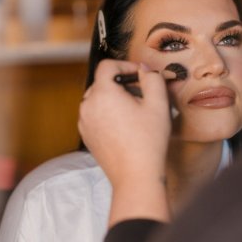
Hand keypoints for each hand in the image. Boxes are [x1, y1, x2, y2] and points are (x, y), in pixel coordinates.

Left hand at [78, 59, 171, 223]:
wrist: (135, 176)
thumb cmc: (147, 141)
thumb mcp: (157, 104)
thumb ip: (152, 78)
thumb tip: (145, 69)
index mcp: (103, 93)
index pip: (107, 65)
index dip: (125, 65)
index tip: (140, 75)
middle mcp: (88, 105)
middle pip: (102, 83)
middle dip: (122, 84)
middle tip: (142, 95)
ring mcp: (84, 122)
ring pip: (98, 99)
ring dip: (114, 99)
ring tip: (135, 113)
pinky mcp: (86, 136)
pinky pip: (95, 116)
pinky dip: (108, 114)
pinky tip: (125, 127)